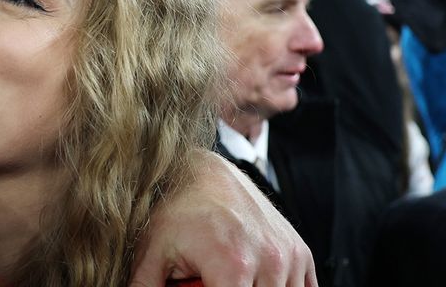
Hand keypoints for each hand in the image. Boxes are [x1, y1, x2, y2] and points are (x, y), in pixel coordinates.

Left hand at [129, 151, 316, 286]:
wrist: (204, 170)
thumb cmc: (176, 208)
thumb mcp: (152, 251)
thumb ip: (145, 285)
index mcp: (232, 264)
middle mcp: (268, 260)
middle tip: (208, 279)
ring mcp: (288, 256)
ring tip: (228, 276)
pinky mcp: (300, 252)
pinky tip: (254, 281)